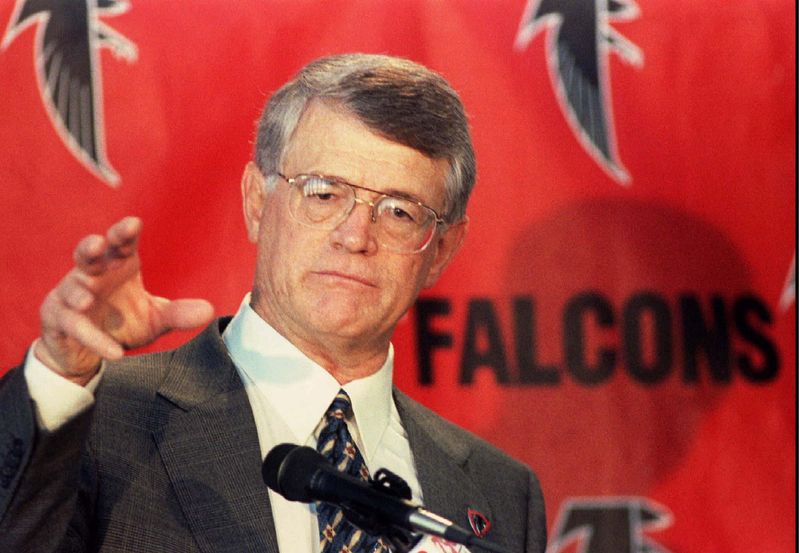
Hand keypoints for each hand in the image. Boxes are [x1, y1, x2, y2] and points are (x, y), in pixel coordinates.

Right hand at [35, 217, 214, 384]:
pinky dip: (94, 339)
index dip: (125, 233)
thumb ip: (178, 314)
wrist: (86, 351)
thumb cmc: (120, 322)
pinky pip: (75, 327)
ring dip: (79, 293)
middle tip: (100, 244)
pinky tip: (113, 352)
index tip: (134, 224)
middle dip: (92, 248)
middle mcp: (92, 274)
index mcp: (117, 265)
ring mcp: (70, 294)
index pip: (122, 244)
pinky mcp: (57, 319)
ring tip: (88, 300)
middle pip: (89, 254)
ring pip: (72, 289)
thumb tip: (209, 311)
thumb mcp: (153, 319)